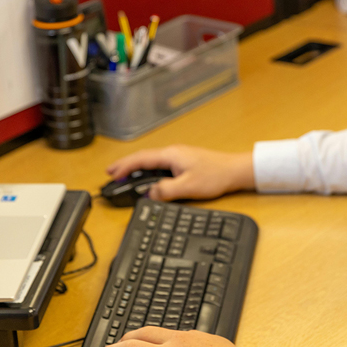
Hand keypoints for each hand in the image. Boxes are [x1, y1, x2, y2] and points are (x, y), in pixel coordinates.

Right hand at [106, 145, 254, 200]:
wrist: (235, 171)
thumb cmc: (216, 176)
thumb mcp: (188, 187)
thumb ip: (166, 191)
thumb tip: (149, 194)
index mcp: (171, 155)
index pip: (141, 159)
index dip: (124, 167)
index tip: (111, 173)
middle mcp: (173, 152)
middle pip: (143, 157)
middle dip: (126, 165)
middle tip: (111, 173)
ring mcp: (178, 156)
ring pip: (151, 160)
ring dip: (136, 167)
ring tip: (124, 175)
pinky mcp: (184, 162)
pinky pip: (159, 164)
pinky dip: (148, 169)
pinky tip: (146, 176)